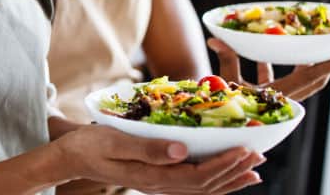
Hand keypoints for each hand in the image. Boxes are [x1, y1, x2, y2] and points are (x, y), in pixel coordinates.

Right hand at [56, 125, 263, 193]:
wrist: (71, 157)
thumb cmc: (90, 145)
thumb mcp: (115, 141)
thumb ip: (148, 148)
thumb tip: (181, 150)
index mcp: (152, 176)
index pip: (198, 175)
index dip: (224, 164)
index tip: (245, 149)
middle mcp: (159, 185)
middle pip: (206, 185)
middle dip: (234, 171)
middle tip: (258, 155)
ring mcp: (158, 184)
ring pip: (202, 188)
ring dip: (229, 178)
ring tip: (253, 168)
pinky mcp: (157, 178)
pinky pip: (192, 184)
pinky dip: (214, 180)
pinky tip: (225, 173)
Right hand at [207, 38, 329, 100]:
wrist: (224, 128)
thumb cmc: (226, 108)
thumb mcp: (227, 82)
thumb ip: (226, 60)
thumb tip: (214, 39)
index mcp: (279, 94)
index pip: (309, 77)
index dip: (328, 66)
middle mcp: (285, 98)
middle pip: (314, 80)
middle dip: (324, 64)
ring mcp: (281, 100)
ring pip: (303, 81)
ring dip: (308, 65)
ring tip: (310, 48)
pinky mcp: (273, 99)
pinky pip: (286, 81)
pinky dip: (284, 68)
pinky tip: (272, 54)